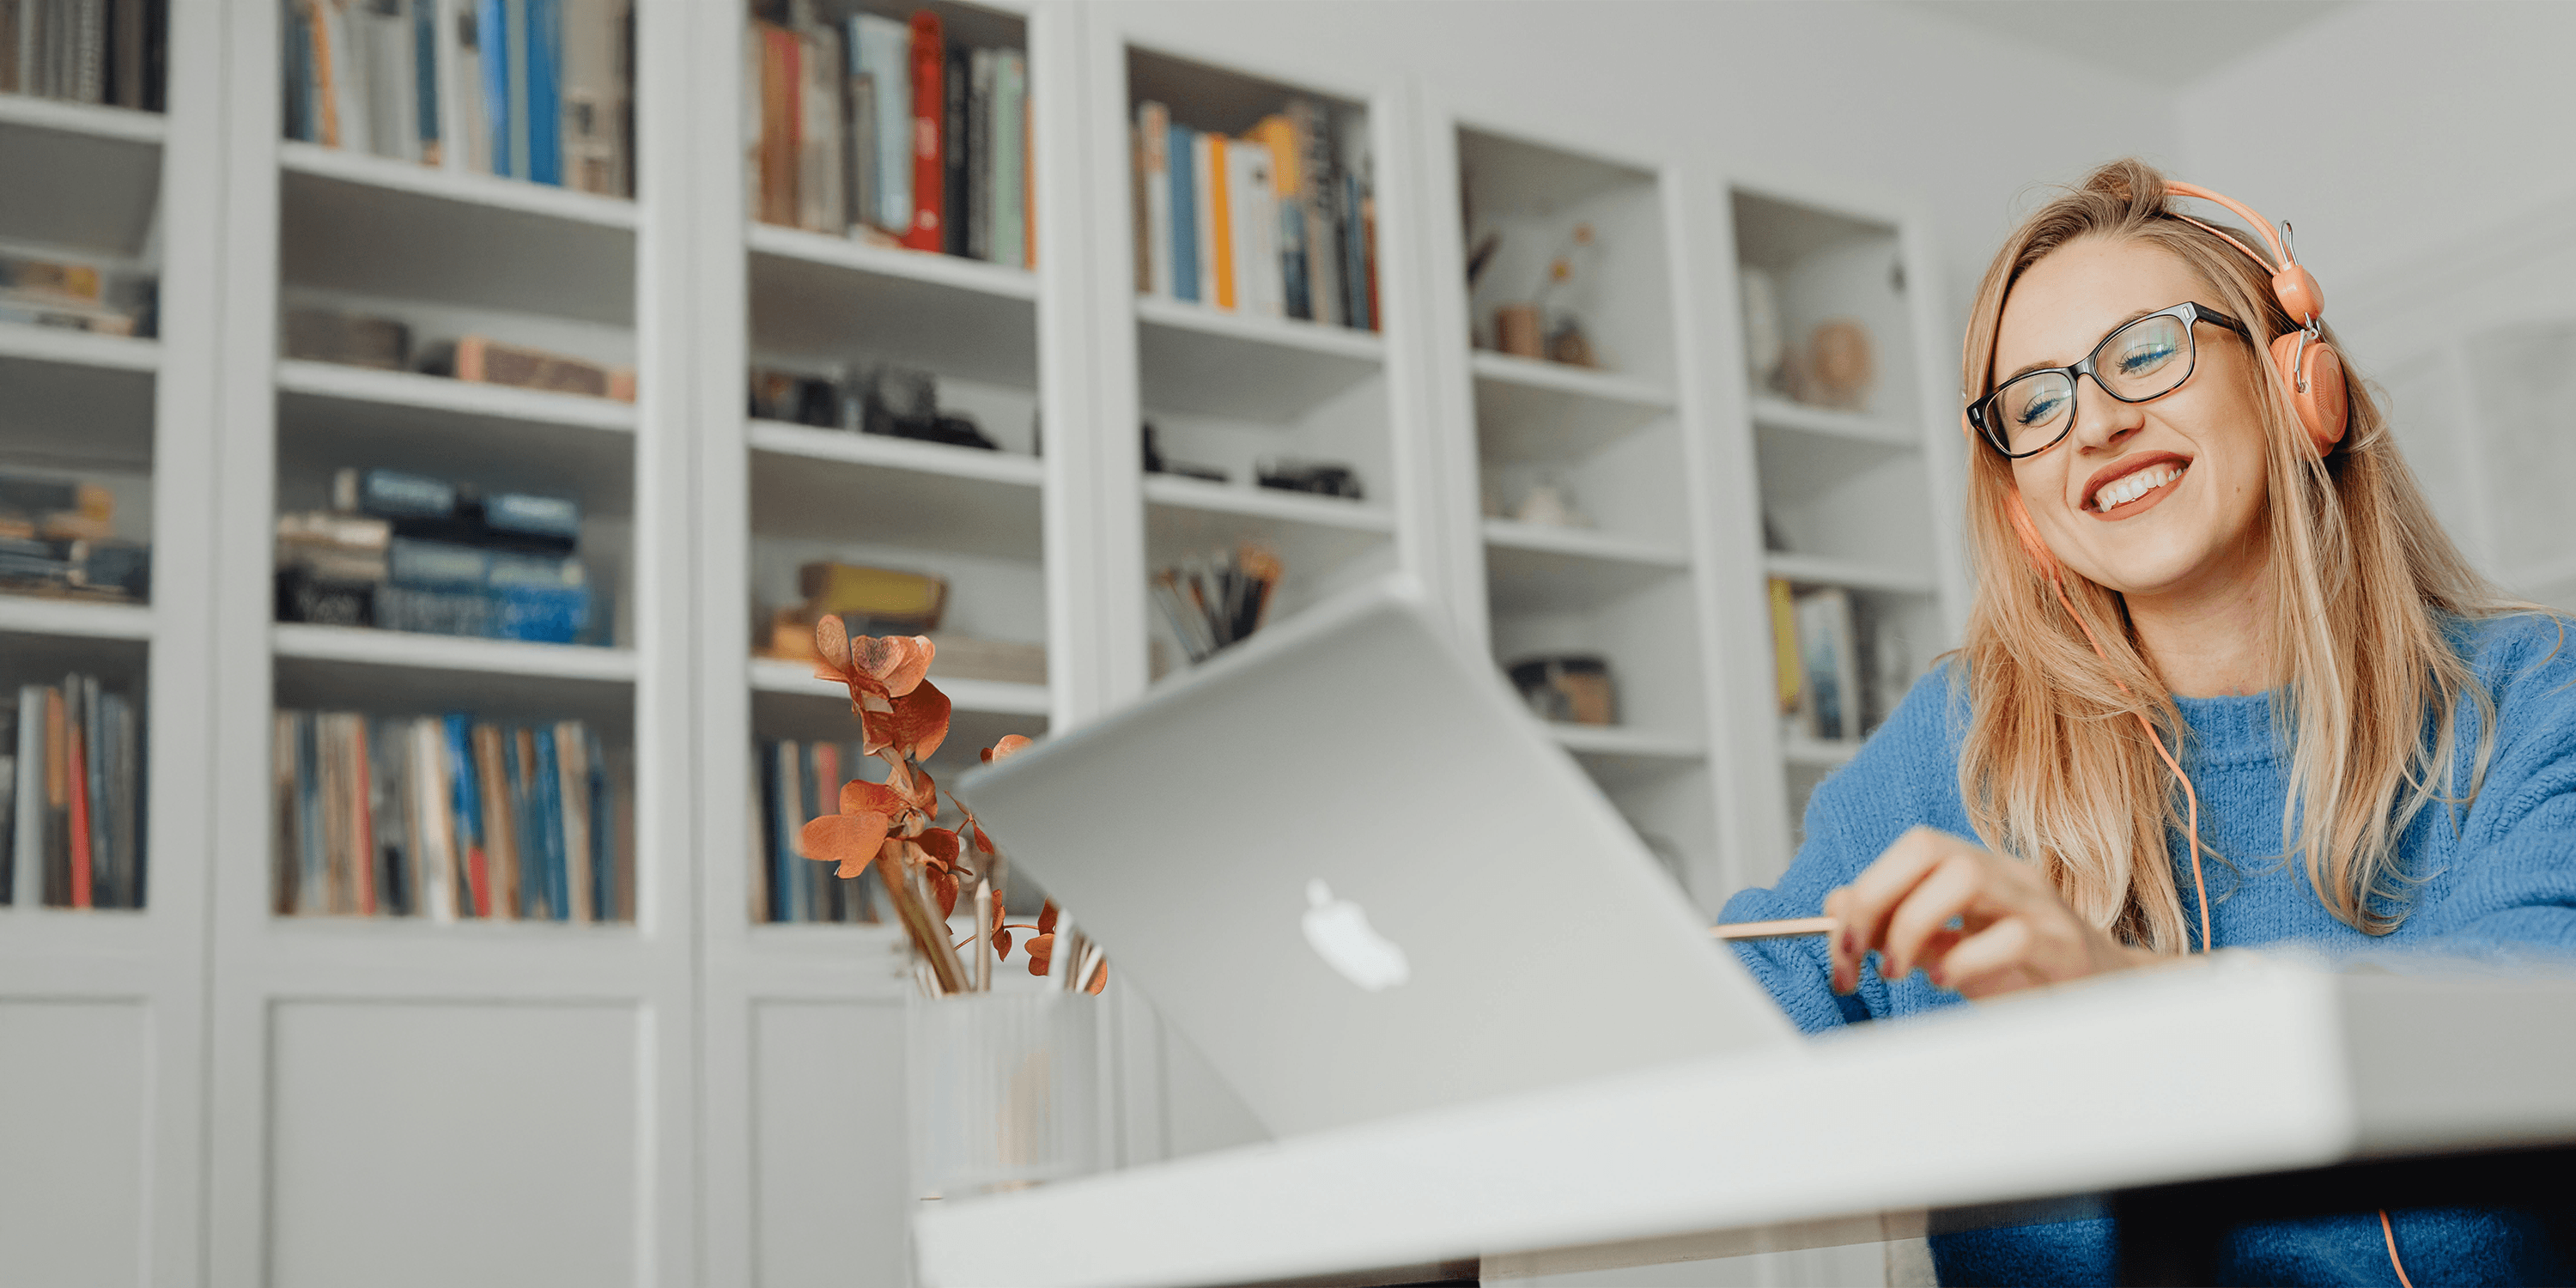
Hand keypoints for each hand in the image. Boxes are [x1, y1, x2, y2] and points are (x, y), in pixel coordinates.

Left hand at [1823, 827, 2155, 999]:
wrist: (2111, 1000)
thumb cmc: (2027, 973)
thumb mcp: (1952, 947)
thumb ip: (1899, 926)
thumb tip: (1836, 909)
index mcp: (1978, 869)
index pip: (1911, 849)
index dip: (1863, 892)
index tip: (1839, 948)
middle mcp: (2008, 876)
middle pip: (1929, 848)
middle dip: (1876, 899)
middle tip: (1859, 956)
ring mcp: (2040, 907)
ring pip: (1965, 877)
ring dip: (1913, 925)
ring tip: (1901, 971)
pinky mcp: (2064, 949)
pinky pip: (2011, 936)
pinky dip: (1964, 961)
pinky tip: (1947, 983)